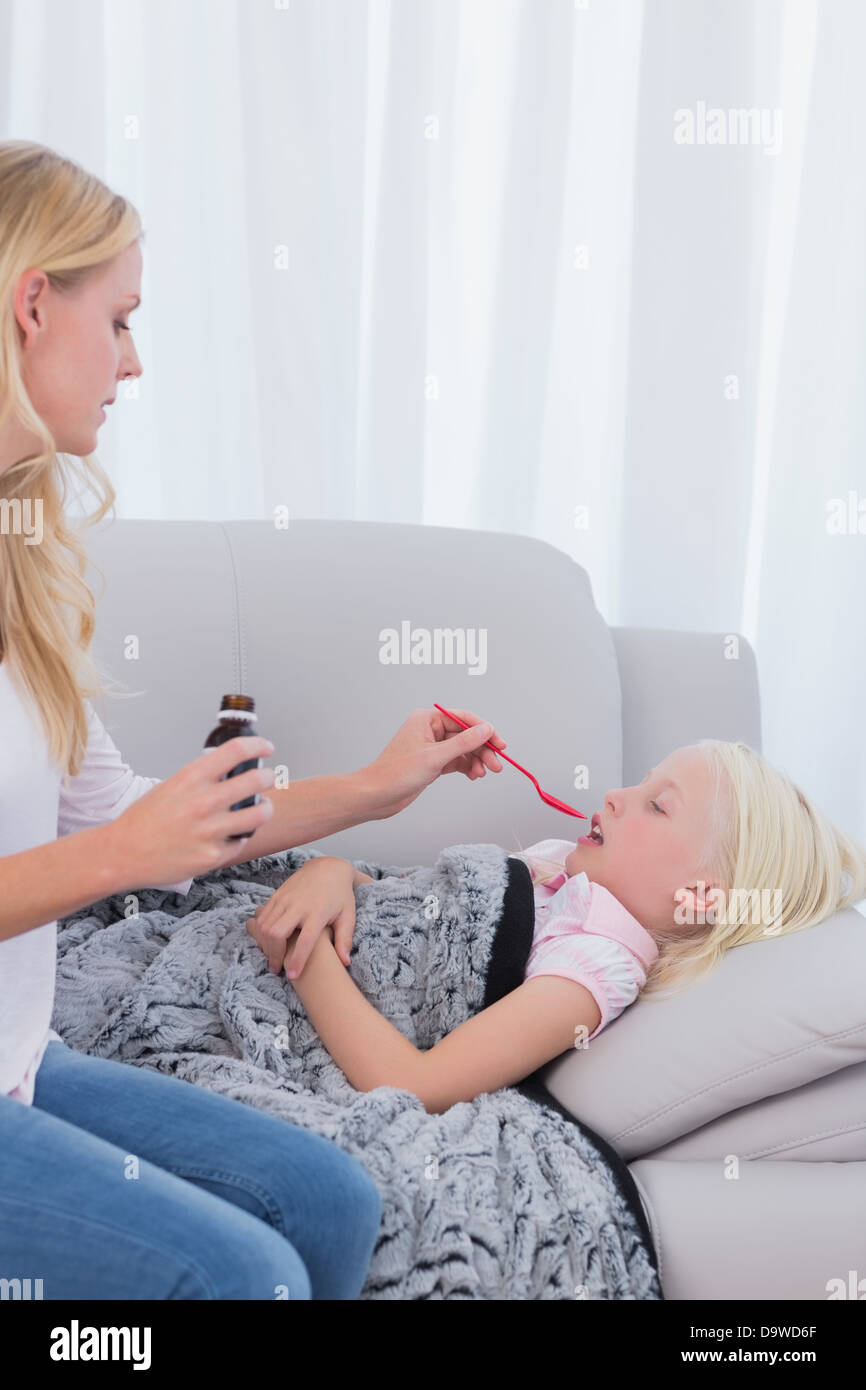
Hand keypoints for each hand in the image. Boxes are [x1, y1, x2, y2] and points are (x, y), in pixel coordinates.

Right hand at [104, 736, 277, 887]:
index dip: (258, 745)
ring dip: (265, 808)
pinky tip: (232, 835)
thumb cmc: (144, 820)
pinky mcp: (213, 856)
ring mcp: (210, 830)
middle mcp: (203, 801)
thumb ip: (201, 779)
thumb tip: (230, 772)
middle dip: (269, 777)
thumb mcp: (171, 786)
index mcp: (191, 778)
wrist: (123, 854)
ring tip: (261, 808)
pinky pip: (242, 842)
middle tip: (268, 779)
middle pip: (258, 779)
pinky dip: (240, 837)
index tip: (266, 748)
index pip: (237, 750)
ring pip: (260, 813)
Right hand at [245, 857, 355, 977]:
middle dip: (274, 954)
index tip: (292, 975)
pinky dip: (261, 931)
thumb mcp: (348, 915)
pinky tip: (268, 942)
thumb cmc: (340, 895)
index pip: (305, 940)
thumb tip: (345, 962)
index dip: (297, 959)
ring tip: (273, 957)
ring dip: (266, 945)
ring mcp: (285, 899)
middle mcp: (299, 905)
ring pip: (265, 926)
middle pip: (277, 933)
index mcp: (318, 912)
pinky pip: (262, 916)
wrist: (327, 868)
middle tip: (277, 968)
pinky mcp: (276, 895)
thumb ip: (344, 939)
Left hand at [365, 707, 506, 818]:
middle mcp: (430, 730)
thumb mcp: (434, 757)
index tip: (499, 744)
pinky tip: (474, 775)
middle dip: (482, 750)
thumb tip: (485, 730)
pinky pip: (456, 761)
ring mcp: (431, 747)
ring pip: (463, 749)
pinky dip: (467, 767)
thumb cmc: (396, 773)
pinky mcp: (432, 762)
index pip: (463, 718)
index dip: (484, 730)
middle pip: (465, 735)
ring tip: (484, 773)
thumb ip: (463, 743)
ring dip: (476, 760)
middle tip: (496, 765)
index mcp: (426, 719)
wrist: (377, 796)